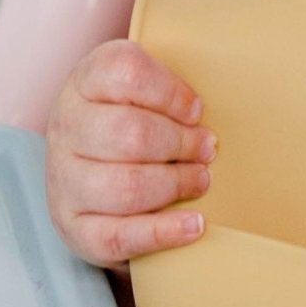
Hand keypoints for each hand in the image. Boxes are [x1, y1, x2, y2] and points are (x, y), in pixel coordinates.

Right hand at [44, 40, 213, 267]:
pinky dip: (163, 232)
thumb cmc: (137, 119)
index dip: (170, 92)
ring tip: (201, 180)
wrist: (91, 173)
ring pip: (125, 186)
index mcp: (87, 80)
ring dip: (175, 185)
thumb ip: (178, 83)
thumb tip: (241, 90)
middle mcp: (66, 126)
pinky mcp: (74, 226)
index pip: (125, 72)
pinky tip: (195, 225)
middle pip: (130, 133)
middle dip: (181, 143)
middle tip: (207, 148)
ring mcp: (64, 179)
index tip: (196, 109)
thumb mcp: (148, 87)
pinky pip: (118, 234)